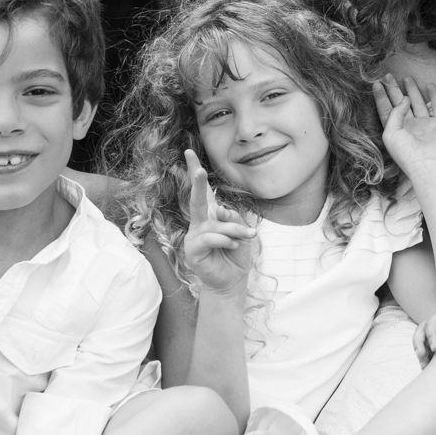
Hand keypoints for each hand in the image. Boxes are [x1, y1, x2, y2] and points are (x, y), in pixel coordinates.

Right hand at [183, 149, 253, 294]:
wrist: (231, 281)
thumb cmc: (235, 255)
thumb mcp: (239, 232)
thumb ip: (232, 218)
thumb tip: (220, 212)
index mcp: (210, 215)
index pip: (203, 192)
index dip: (194, 172)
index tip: (189, 153)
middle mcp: (199, 223)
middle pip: (197, 199)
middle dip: (197, 183)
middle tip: (198, 169)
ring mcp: (194, 236)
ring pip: (216, 223)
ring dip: (235, 230)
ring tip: (246, 238)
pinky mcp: (193, 249)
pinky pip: (213, 238)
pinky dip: (227, 241)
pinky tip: (233, 247)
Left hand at [372, 75, 435, 180]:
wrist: (428, 163)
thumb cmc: (406, 152)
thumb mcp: (390, 133)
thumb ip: (394, 113)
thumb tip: (404, 99)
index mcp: (395, 130)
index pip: (386, 110)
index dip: (381, 97)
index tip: (377, 84)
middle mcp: (409, 126)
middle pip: (400, 104)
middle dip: (394, 90)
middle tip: (388, 76)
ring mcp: (425, 124)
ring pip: (417, 103)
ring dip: (412, 90)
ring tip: (406, 77)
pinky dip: (434, 96)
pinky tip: (429, 86)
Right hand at [413, 307, 435, 366]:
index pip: (432, 322)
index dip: (430, 334)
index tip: (434, 347)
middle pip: (421, 330)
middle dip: (418, 342)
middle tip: (421, 355)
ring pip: (423, 341)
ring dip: (420, 352)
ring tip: (424, 365)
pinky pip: (430, 351)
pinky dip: (427, 359)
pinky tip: (429, 368)